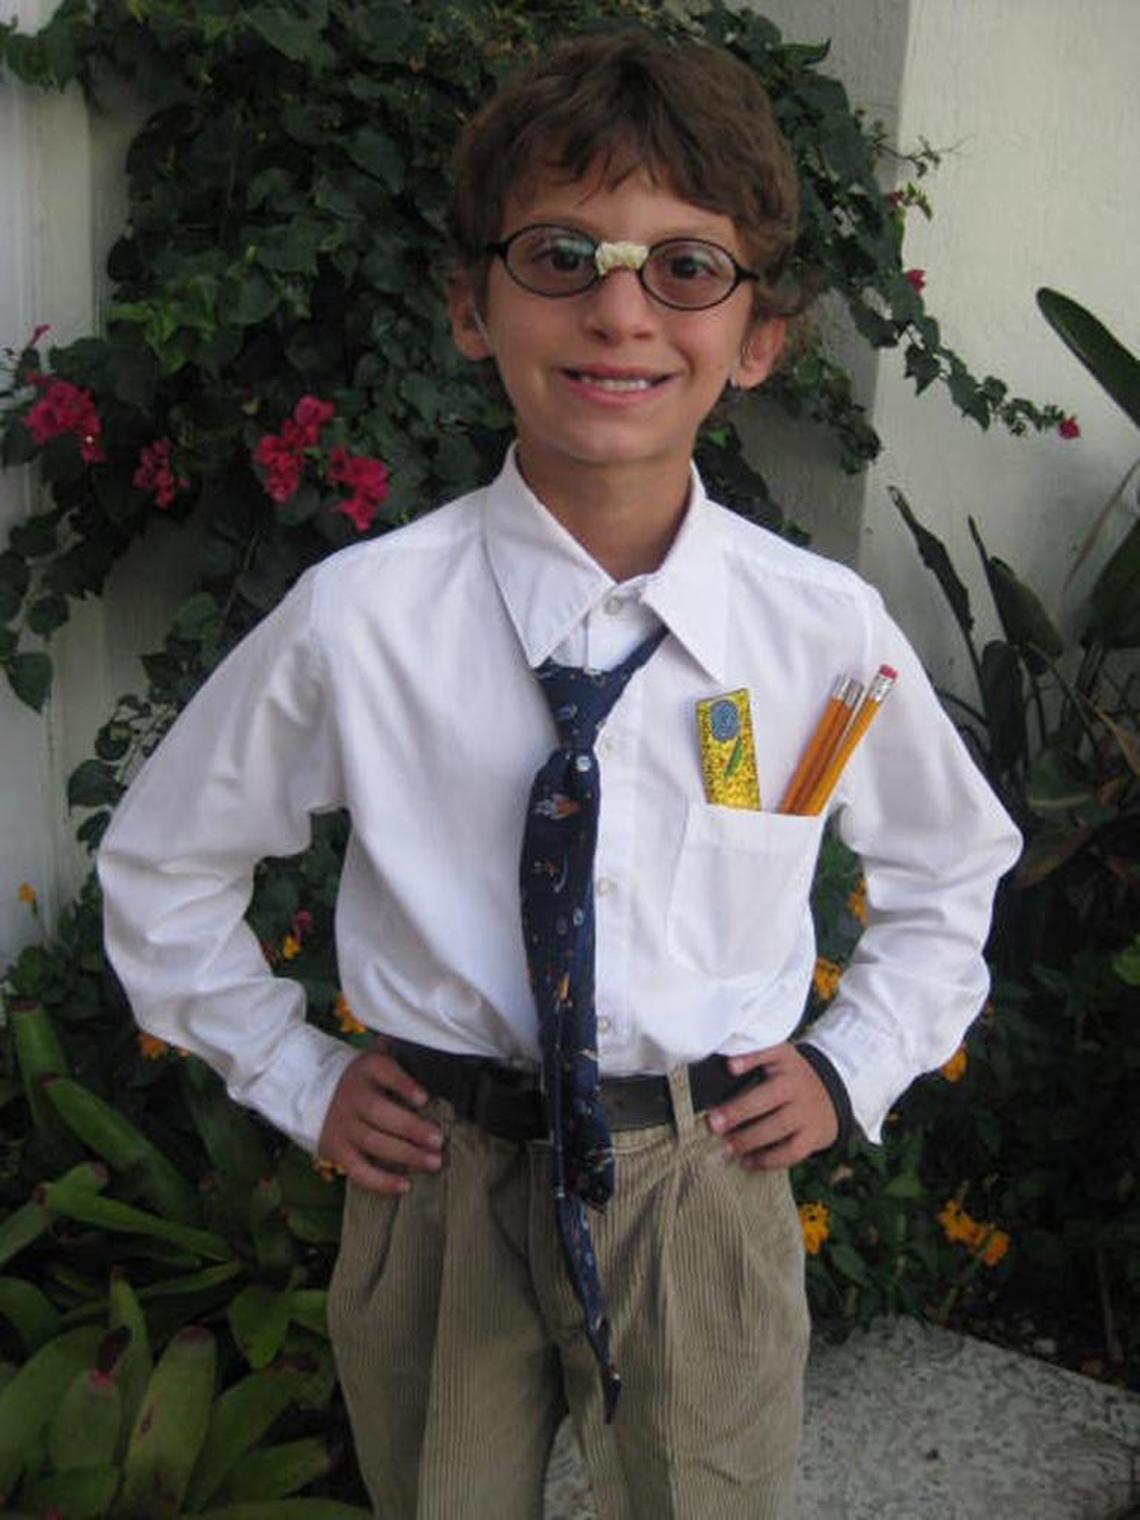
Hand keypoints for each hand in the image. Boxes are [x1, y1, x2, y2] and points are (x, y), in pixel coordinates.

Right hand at [316, 1043, 444, 1193]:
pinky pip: (359, 1170)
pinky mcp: (337, 1151)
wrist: (310, 1092)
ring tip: (433, 1162)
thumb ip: (396, 1054)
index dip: (402, 1085)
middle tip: (438, 1140)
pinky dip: (381, 1181)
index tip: (423, 1098)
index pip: (383, 1072)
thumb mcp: (373, 1060)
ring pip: (373, 1143)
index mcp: (365, 1070)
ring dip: (405, 1155)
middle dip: (411, 1128)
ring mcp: (343, 1126)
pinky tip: (405, 1186)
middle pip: (380, 1113)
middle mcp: (352, 1097)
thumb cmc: (360, 1079)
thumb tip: (424, 1040)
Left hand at [705, 1043, 837, 1169]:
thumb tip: (715, 1081)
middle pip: (768, 1096)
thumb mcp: (778, 1062)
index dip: (750, 1059)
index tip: (730, 1067)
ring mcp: (806, 1111)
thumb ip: (752, 1064)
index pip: (770, 1053)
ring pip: (778, 1126)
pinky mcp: (813, 1136)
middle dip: (738, 1111)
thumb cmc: (789, 1080)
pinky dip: (768, 1160)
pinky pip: (791, 1151)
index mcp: (785, 1060)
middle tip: (713, 1123)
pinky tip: (748, 1162)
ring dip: (749, 1139)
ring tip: (726, 1147)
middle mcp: (797, 1084)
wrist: (831, 1097)